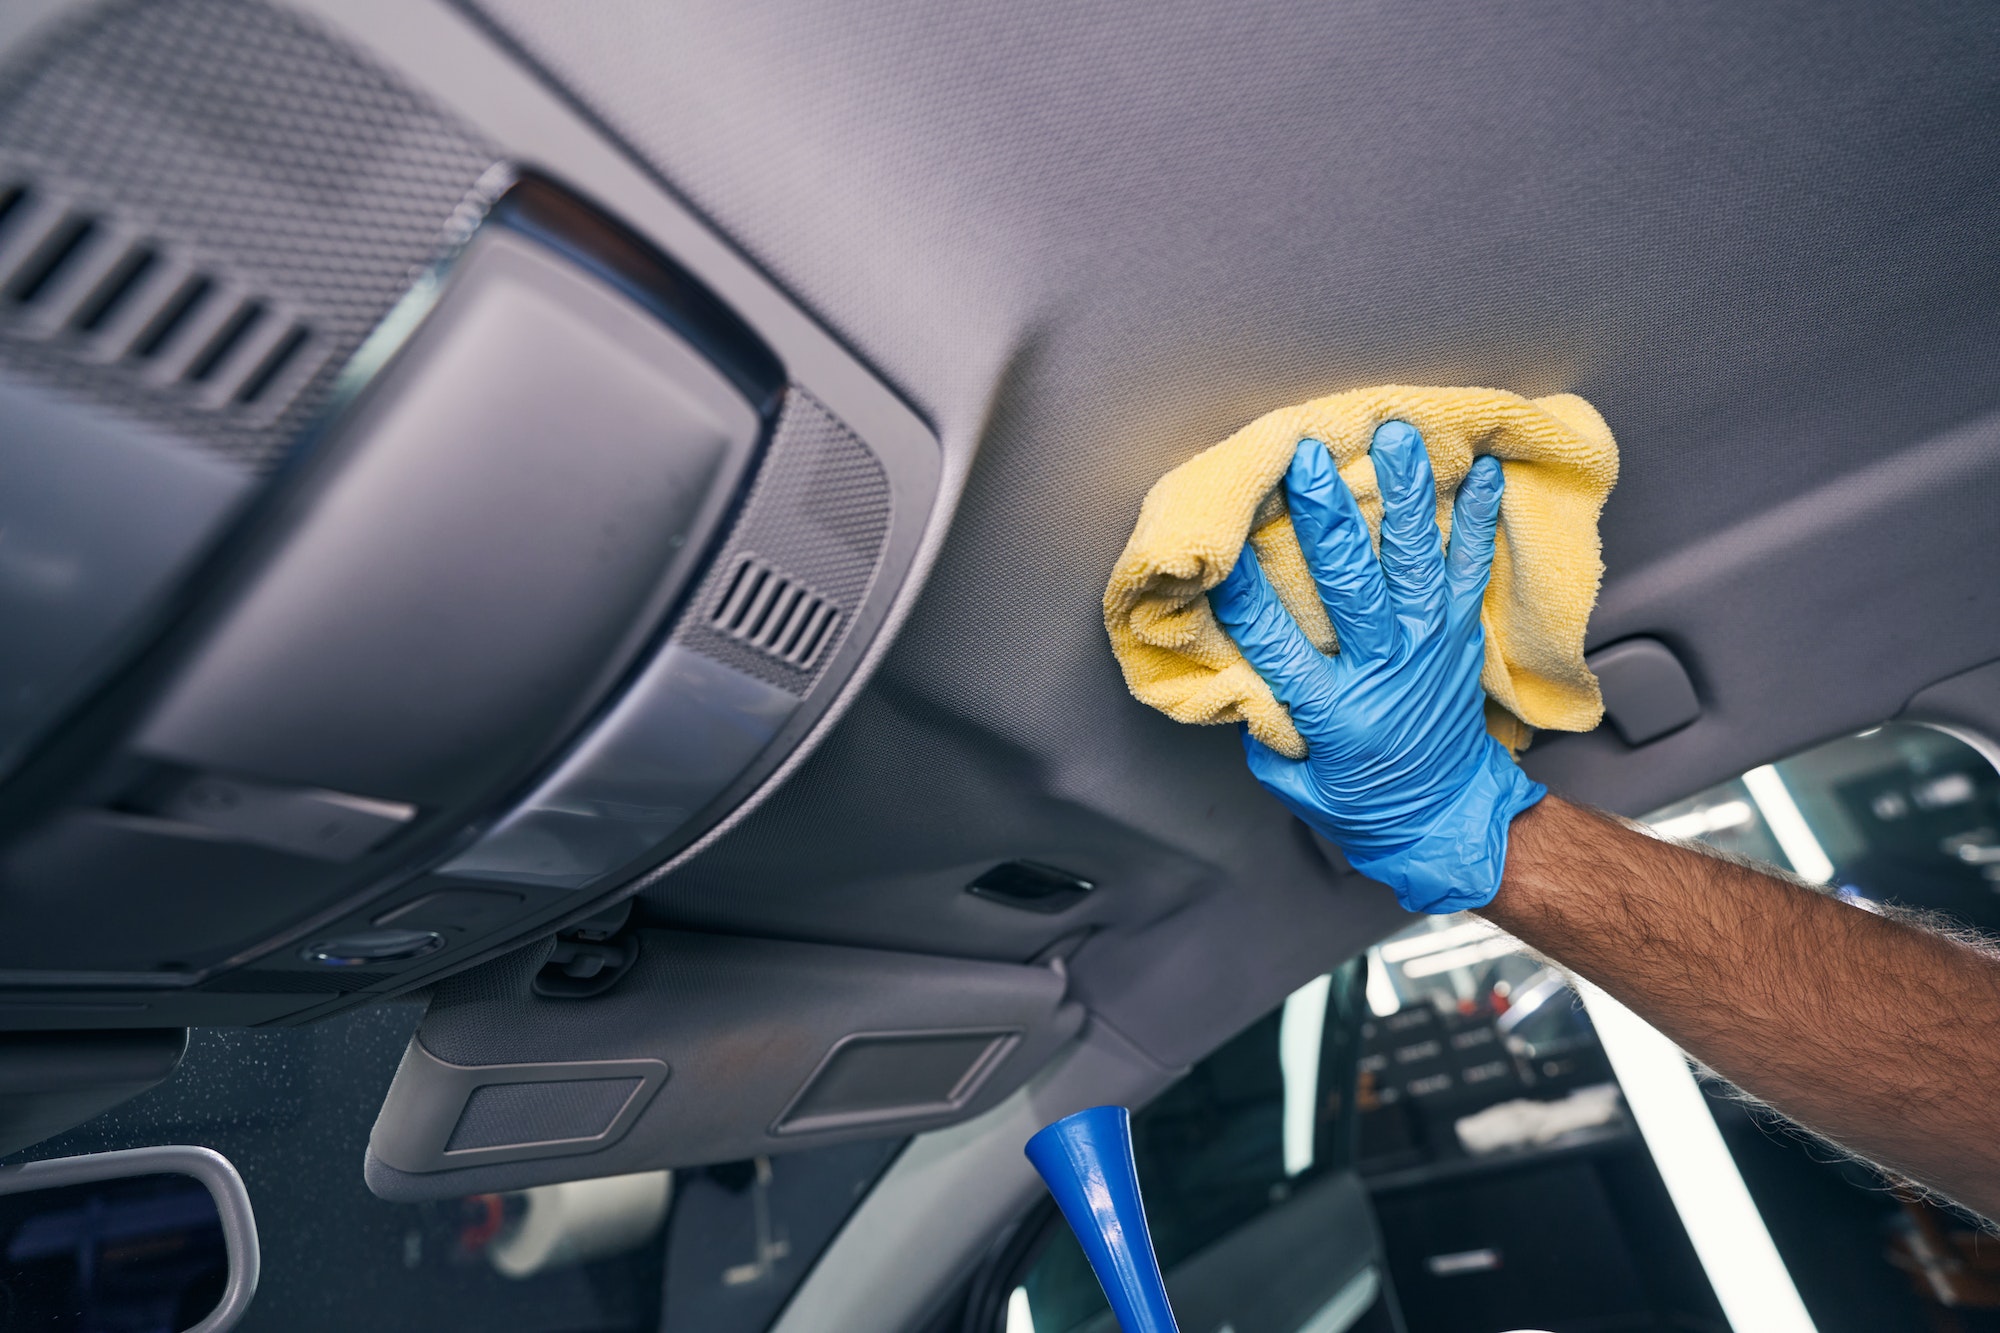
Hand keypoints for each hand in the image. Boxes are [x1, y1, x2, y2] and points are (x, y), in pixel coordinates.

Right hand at [1208, 421, 1544, 912]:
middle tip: (1308, 458)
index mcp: (1331, 710)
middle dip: (1325, 516)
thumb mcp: (1295, 780)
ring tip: (1397, 436)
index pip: (1278, 643)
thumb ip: (1266, 724)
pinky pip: (1469, 568)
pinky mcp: (1458, 635)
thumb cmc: (1360, 802)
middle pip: (1350, 583)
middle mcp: (1382, 669)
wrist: (1447, 817)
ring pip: (1414, 560)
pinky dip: (1478, 518)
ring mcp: (1427, 646)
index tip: (1221, 550)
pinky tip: (1482, 470)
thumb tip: (1234, 663)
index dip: (1246, 595)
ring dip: (1403, 493)